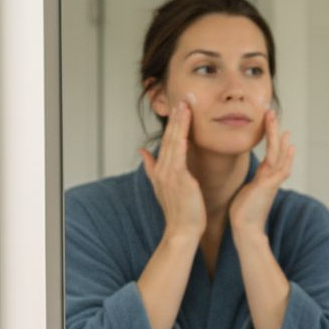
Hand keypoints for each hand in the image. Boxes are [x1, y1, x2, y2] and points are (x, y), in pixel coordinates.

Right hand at [138, 102, 205, 240]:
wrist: (182, 231)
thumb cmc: (179, 212)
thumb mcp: (163, 187)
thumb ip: (151, 167)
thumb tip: (143, 151)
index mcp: (160, 170)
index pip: (167, 141)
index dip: (173, 123)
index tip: (179, 107)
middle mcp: (163, 169)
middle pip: (170, 137)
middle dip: (176, 117)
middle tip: (183, 98)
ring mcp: (170, 173)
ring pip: (175, 142)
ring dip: (180, 123)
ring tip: (185, 105)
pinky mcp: (179, 179)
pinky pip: (180, 154)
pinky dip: (182, 140)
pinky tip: (185, 127)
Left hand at [229, 109, 294, 241]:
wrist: (246, 229)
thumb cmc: (243, 215)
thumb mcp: (245, 194)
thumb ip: (249, 186)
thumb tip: (246, 186)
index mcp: (264, 179)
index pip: (271, 155)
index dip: (273, 141)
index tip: (273, 128)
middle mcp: (271, 178)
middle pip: (277, 150)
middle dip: (274, 132)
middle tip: (272, 113)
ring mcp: (272, 181)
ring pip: (278, 153)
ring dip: (276, 135)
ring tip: (274, 118)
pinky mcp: (269, 185)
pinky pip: (279, 165)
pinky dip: (284, 154)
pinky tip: (288, 143)